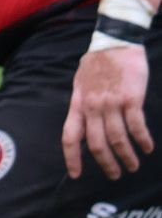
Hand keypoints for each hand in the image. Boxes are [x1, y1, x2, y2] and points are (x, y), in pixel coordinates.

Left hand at [63, 46, 152, 179]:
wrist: (114, 43)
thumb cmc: (97, 63)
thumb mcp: (80, 84)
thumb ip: (82, 105)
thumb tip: (82, 124)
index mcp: (78, 103)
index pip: (70, 136)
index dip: (72, 157)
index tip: (75, 174)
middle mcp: (92, 106)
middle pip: (97, 144)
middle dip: (106, 163)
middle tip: (115, 174)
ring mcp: (112, 103)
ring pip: (118, 139)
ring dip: (126, 156)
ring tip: (133, 165)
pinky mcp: (131, 99)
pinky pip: (136, 126)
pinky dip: (142, 141)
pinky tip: (147, 148)